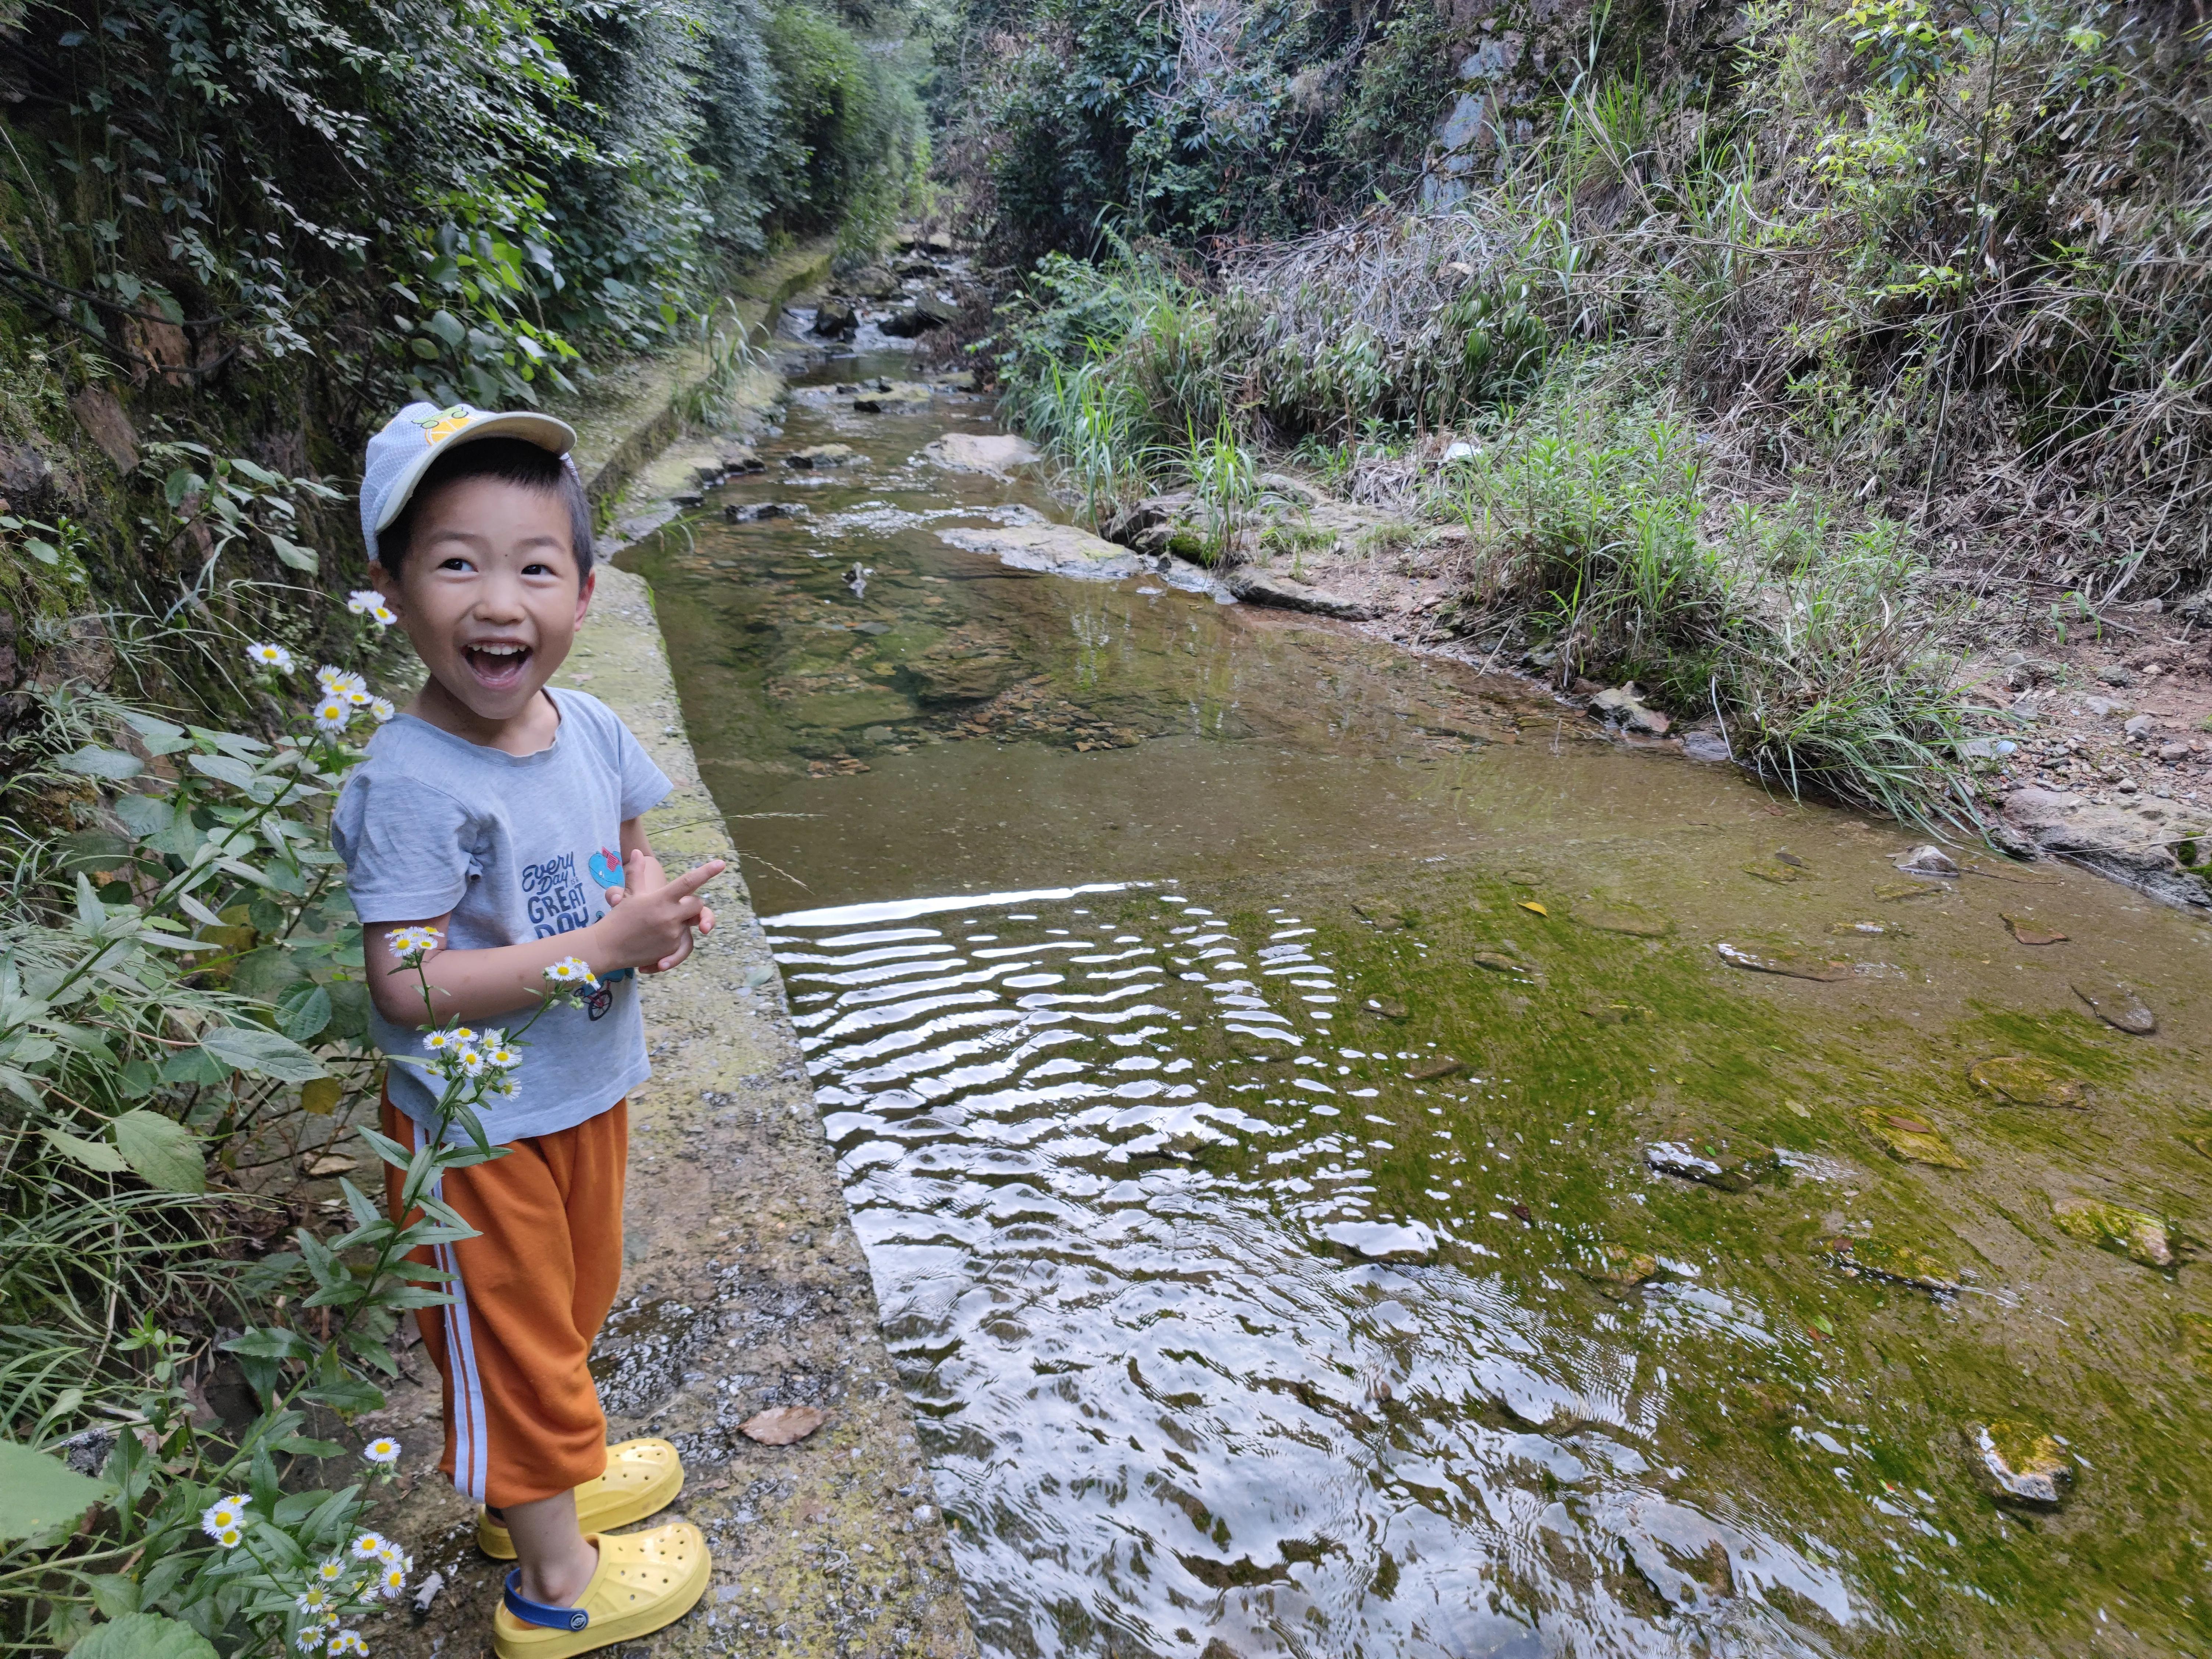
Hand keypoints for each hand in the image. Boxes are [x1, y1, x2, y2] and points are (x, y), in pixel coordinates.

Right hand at [599, 854, 721, 972]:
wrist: (607, 947)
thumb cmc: (618, 919)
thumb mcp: (629, 894)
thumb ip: (636, 873)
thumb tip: (638, 852)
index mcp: (660, 899)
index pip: (688, 882)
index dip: (706, 872)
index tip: (722, 863)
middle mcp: (669, 916)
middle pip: (697, 904)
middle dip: (690, 904)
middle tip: (674, 907)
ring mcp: (672, 934)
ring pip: (693, 925)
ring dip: (683, 923)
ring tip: (661, 927)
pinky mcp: (671, 950)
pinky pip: (686, 945)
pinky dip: (678, 944)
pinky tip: (661, 945)